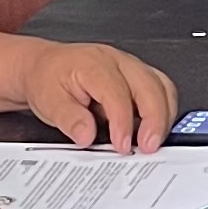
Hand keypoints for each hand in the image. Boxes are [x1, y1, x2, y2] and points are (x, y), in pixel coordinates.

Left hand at [20, 40, 175, 152]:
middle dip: (154, 120)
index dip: (123, 122)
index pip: (117, 94)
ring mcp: (131, 66)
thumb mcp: (48, 101)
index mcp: (94, 64)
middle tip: (148, 147)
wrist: (44, 66)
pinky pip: (161, 89)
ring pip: (162, 86)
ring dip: (163, 116)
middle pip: (150, 86)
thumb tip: (87, 135)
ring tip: (153, 142)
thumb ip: (68, 119)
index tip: (122, 145)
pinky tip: (153, 129)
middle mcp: (117, 61)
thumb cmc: (48, 79)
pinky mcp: (137, 76)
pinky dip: (162, 110)